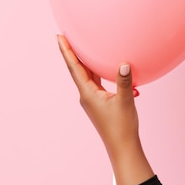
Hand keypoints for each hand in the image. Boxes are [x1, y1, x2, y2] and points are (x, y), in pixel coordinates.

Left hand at [57, 34, 153, 184]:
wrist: (123, 148)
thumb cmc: (122, 127)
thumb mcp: (125, 101)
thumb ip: (124, 82)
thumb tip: (124, 63)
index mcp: (87, 93)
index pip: (74, 67)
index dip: (66, 51)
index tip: (59, 37)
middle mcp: (86, 95)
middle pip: (78, 69)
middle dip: (73, 52)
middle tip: (67, 36)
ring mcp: (93, 99)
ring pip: (88, 76)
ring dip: (87, 62)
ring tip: (85, 48)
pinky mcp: (101, 103)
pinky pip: (99, 84)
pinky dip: (102, 74)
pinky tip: (112, 70)